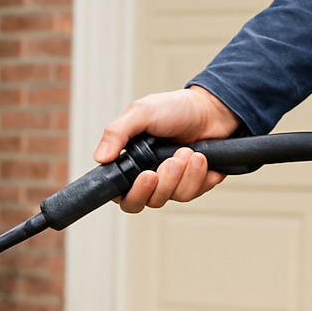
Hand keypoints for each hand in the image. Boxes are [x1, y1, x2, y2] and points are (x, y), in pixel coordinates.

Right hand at [95, 86, 241, 211]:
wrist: (212, 109)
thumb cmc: (176, 108)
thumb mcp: (142, 112)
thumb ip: (117, 133)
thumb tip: (99, 157)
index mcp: (131, 165)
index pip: (122, 195)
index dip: (134, 192)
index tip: (147, 175)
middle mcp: (149, 178)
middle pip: (147, 202)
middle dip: (164, 182)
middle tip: (173, 161)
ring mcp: (171, 184)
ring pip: (173, 197)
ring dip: (185, 174)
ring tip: (190, 151)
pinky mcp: (192, 184)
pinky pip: (194, 193)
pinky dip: (201, 175)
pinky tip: (202, 158)